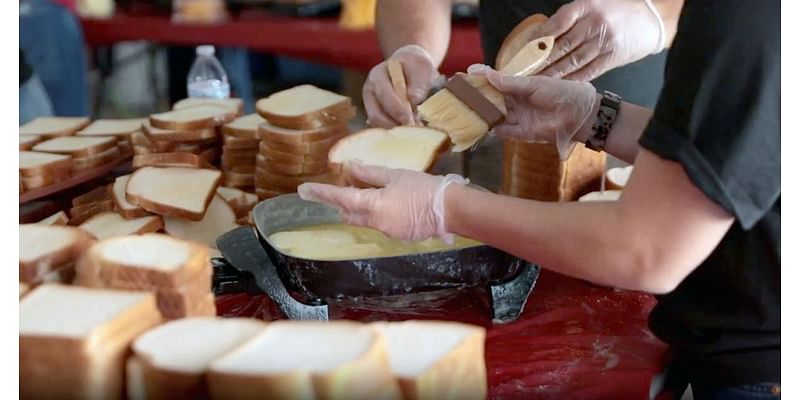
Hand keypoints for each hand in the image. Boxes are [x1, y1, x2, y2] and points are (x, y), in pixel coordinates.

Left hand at [297, 163, 467, 242]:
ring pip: (363, 220)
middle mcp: (375, 222)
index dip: (320, 193)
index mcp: (372, 205)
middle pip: (348, 213)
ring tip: (372, 192)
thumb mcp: (396, 175)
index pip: (339, 198)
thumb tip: (350, 169)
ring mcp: (386, 232)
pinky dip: (378, 214)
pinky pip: (380, 225)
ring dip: (361, 208)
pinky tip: (393, 204)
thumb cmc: (424, 187)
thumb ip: (370, 173)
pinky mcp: (398, 236)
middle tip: (344, 186)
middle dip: (342, 202)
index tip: (304, 190)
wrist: (451, 209)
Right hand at [363, 45, 443, 127]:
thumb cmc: (417, 68)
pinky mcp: (375, 116)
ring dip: (394, 131)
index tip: (410, 119)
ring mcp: (370, 105)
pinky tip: (407, 133)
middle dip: (395, 125)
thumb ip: (419, 83)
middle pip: (376, 114)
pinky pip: (381, 129)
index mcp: (378, 75)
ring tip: (412, 132)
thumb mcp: (423, 70)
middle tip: (413, 131)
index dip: (397, 109)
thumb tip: (413, 99)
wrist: (410, 68)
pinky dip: (393, 134)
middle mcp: (370, 91)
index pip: (384, 95)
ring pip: (377, 125)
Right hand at [470, 65, 597, 158]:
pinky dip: (495, 129)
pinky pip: (505, 131)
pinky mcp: (524, 133)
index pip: (497, 82)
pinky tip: (482, 125)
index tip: (466, 75)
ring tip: (466, 110)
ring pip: (497, 116)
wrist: (580, 114)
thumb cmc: (561, 92)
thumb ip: (510, 82)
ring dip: (484, 114)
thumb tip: (487, 74)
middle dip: (479, 98)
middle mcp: (519, 102)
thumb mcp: (534, 84)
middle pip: (494, 100)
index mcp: (522, 87)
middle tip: (460, 94)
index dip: (482, 80)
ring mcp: (521, 118)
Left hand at [534, 0, 665, 80]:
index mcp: (586, 6)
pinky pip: (587, 72)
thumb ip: (571, 18)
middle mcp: (594, 24)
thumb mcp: (593, 4)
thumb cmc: (618, 10)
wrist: (651, 19)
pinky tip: (558, 86)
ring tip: (536, 82)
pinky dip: (571, 80)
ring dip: (552, 74)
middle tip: (524, 72)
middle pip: (561, 46)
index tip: (524, 51)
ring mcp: (603, 42)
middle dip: (540, 61)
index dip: (539, 39)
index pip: (556, 24)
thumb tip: (543, 36)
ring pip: (571, 61)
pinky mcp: (611, 58)